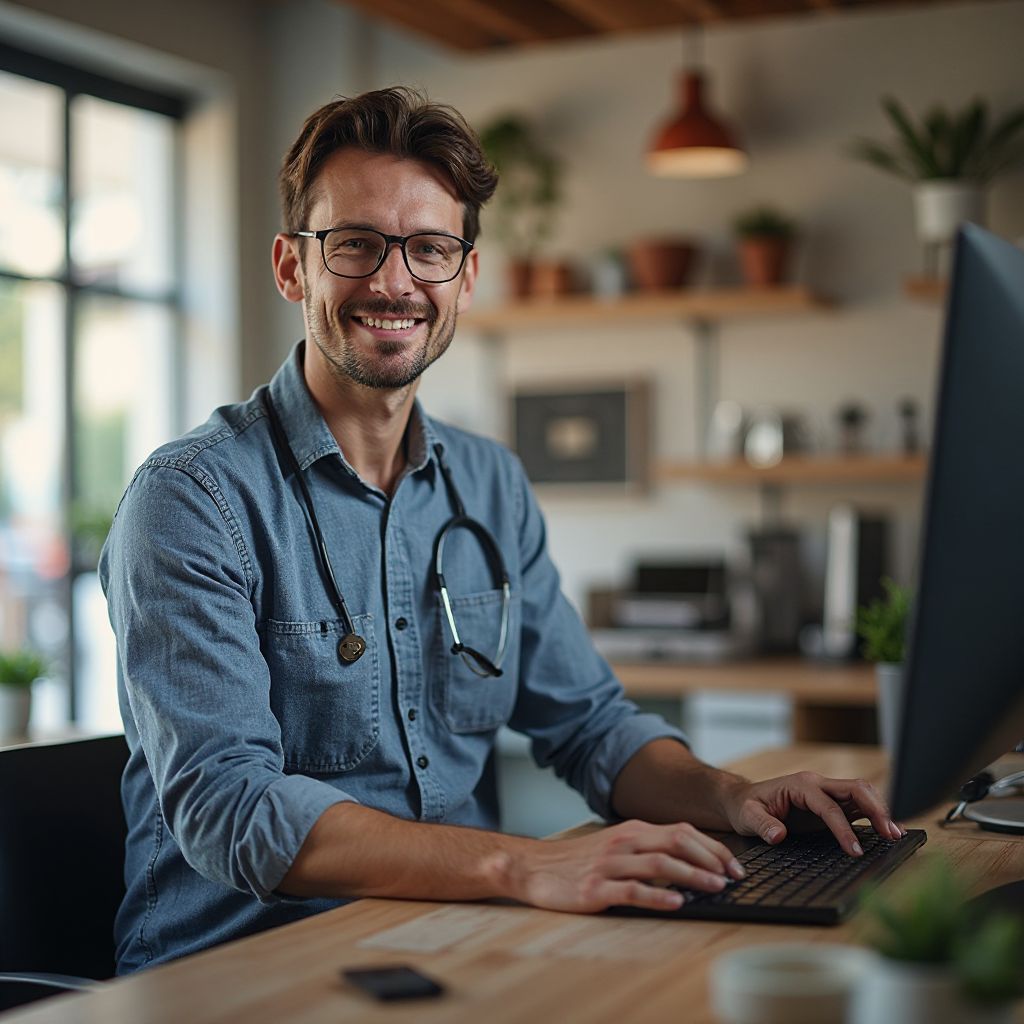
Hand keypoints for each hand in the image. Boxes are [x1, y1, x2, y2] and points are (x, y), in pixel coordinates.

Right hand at [506, 820, 746, 913]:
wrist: (534, 867)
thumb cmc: (579, 860)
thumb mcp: (616, 844)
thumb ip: (648, 848)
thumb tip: (692, 860)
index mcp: (632, 830)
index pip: (682, 831)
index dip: (712, 848)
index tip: (734, 866)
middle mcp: (624, 842)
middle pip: (677, 841)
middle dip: (711, 859)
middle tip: (734, 877)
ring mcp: (609, 864)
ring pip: (660, 863)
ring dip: (693, 875)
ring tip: (716, 888)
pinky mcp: (595, 889)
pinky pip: (633, 890)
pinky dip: (658, 895)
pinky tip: (677, 902)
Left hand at [719, 771, 904, 855]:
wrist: (743, 799)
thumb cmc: (746, 806)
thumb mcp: (747, 815)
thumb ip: (762, 824)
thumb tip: (778, 835)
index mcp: (800, 785)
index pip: (829, 806)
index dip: (843, 828)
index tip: (854, 850)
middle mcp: (817, 784)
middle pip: (856, 789)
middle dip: (875, 810)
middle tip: (891, 835)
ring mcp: (826, 792)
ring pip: (862, 794)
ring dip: (880, 811)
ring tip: (896, 835)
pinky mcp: (831, 803)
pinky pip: (858, 806)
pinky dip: (875, 816)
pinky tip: (887, 831)